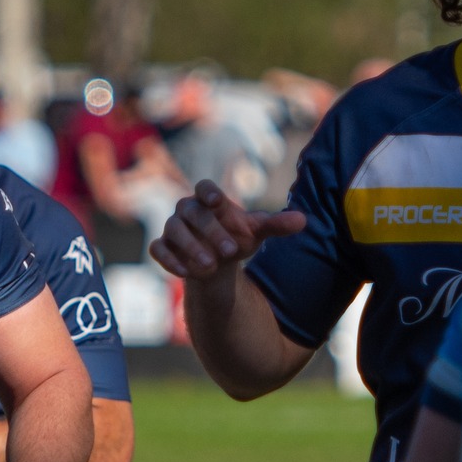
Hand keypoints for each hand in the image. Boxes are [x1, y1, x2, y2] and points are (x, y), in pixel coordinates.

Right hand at [149, 180, 306, 281]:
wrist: (216, 262)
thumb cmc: (235, 238)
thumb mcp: (256, 232)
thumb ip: (276, 225)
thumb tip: (303, 220)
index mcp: (209, 200)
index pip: (204, 187)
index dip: (208, 192)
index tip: (216, 201)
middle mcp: (187, 210)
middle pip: (193, 213)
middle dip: (210, 232)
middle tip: (230, 252)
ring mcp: (173, 228)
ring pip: (173, 230)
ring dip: (191, 248)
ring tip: (210, 266)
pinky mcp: (163, 248)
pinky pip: (158, 250)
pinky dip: (169, 260)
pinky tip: (185, 273)